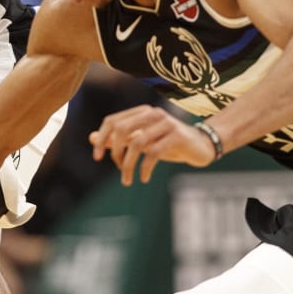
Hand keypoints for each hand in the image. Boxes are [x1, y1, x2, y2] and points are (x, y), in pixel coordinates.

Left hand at [89, 105, 216, 184]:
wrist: (201, 146)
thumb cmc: (167, 143)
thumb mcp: (142, 141)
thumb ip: (118, 139)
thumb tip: (91, 138)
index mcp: (141, 112)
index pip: (112, 121)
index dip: (101, 138)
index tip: (97, 157)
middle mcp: (152, 114)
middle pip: (122, 130)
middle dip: (115, 152)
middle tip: (117, 169)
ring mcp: (166, 123)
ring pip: (137, 143)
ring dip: (129, 165)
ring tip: (128, 180)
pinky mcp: (177, 136)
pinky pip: (154, 152)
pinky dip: (145, 168)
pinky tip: (144, 178)